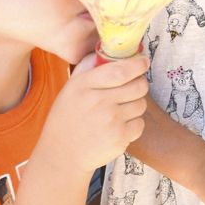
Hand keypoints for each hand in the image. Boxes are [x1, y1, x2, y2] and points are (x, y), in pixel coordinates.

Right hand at [38, 52, 149, 174]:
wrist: (61, 155)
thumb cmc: (67, 118)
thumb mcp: (70, 89)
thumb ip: (89, 68)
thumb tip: (107, 48)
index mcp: (84, 86)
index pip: (120, 70)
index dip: (137, 64)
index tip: (143, 62)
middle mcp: (98, 101)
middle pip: (139, 86)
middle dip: (140, 85)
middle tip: (132, 89)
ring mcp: (110, 121)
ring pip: (141, 104)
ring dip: (135, 106)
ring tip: (119, 111)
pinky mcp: (119, 138)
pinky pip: (140, 124)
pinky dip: (133, 125)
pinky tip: (118, 126)